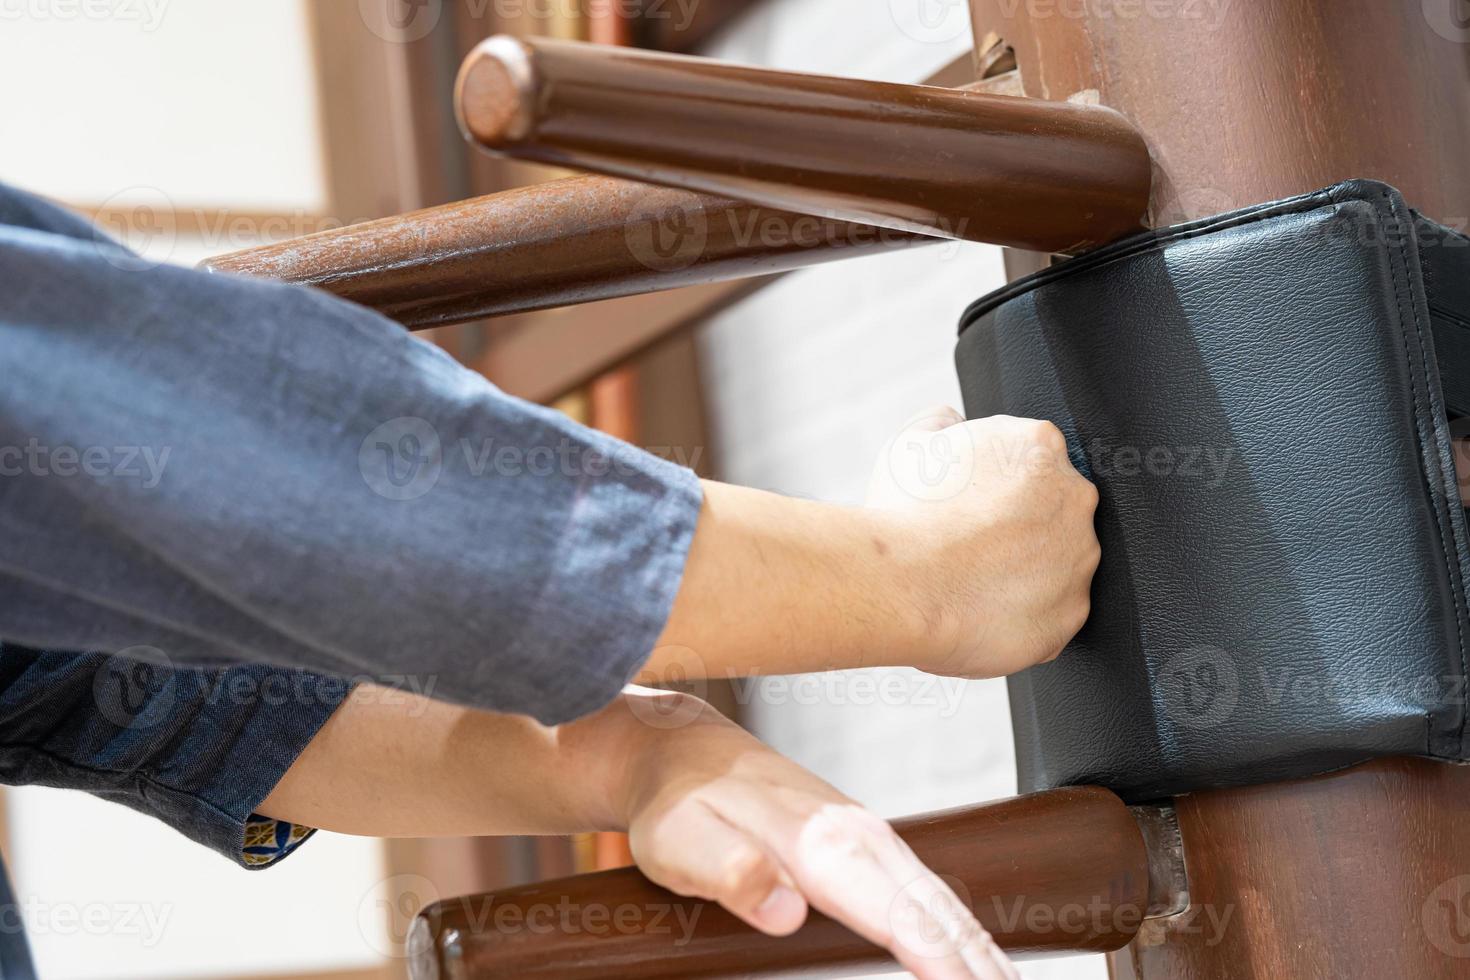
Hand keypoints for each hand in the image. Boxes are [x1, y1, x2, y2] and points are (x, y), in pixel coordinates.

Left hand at [613, 688, 1019, 979]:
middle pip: (936, 910)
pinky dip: (959, 924)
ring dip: (980, 946)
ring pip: (940, 899)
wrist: (681, 750)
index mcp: (817, 842)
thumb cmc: (677, 803)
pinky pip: (926, 889)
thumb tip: (784, 910)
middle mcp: (855, 833)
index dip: (940, 961)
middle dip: (980, 963)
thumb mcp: (680, 841)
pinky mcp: (864, 838)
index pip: (897, 915)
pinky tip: (975, 951)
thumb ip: (731, 872)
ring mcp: (865, 832)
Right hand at [867, 407, 1099, 678]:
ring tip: (972, 579)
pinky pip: (1050, 612)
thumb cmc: (903, 514)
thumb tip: (950, 423)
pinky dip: (1021, 613)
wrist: (904, 587)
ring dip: (1024, 568)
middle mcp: (1074, 498)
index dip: (994, 480)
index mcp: (1039, 446)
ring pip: (1057, 562)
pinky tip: (981, 608)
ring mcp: (1079, 559)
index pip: (1029, 456)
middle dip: (1018, 522)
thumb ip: (940, 423)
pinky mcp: (1071, 613)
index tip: (969, 500)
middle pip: (1053, 507)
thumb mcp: (909, 444)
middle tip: (970, 540)